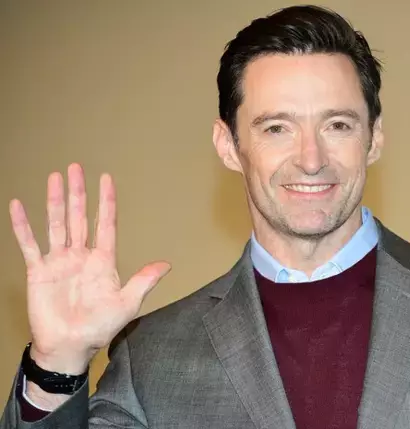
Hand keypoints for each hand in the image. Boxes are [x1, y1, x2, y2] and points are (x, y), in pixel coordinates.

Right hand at [9, 163, 170, 373]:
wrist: (70, 347)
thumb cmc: (99, 328)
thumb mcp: (127, 303)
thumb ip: (144, 281)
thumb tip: (166, 264)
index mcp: (103, 260)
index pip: (105, 223)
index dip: (106, 201)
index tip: (106, 179)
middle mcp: (81, 256)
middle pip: (79, 217)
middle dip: (78, 192)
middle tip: (75, 167)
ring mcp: (59, 262)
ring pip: (56, 224)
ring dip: (54, 201)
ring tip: (54, 178)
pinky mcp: (39, 272)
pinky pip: (29, 245)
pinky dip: (23, 226)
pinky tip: (18, 206)